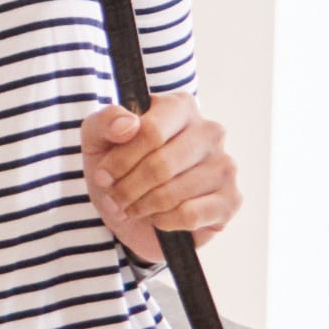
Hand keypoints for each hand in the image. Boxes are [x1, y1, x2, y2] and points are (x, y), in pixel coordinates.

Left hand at [83, 95, 241, 259]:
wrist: (132, 212)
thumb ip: (105, 122)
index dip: (121, 160)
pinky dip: (164, 221)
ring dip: (142, 206)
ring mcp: (224, 166)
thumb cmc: (121, 169)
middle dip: (128, 188)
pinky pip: (190, 215)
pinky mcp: (230, 200)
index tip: (104, 175)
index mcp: (180, 107)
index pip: (151, 132)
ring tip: (132, 207)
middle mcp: (210, 132)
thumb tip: (128, 125)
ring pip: (174, 192)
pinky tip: (158, 217)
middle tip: (114, 198)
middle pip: (161, 165)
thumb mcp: (98, 140)